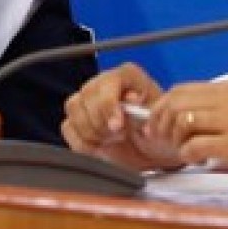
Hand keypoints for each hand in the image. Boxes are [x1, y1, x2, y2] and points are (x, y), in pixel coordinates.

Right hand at [62, 63, 183, 170]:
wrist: (153, 152)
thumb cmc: (159, 133)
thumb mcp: (159, 122)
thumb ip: (145, 112)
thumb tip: (129, 105)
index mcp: (128, 76)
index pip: (108, 82)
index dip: (109, 105)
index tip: (117, 126)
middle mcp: (104, 82)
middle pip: (87, 96)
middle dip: (102, 122)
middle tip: (120, 135)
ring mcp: (88, 100)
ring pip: (74, 108)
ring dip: (92, 131)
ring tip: (112, 140)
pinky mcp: (77, 119)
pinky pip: (68, 127)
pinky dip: (82, 142)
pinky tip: (100, 146)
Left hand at [144, 80, 227, 192]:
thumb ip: (217, 117)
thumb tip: (181, 123)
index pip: (181, 91)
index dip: (161, 108)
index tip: (155, 126)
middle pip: (177, 103)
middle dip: (160, 123)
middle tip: (162, 142)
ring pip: (184, 121)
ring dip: (175, 141)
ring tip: (185, 153)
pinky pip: (199, 145)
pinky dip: (189, 155)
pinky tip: (199, 162)